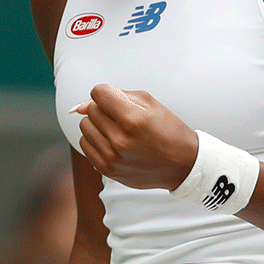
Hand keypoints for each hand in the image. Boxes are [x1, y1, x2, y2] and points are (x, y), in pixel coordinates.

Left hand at [72, 84, 198, 190]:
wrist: (182, 164)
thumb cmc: (168, 131)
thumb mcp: (149, 104)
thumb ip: (114, 96)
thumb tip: (81, 104)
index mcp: (133, 119)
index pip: (98, 93)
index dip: (107, 93)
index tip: (116, 99)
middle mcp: (120, 140)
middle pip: (91, 110)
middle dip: (104, 108)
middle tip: (123, 117)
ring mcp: (112, 157)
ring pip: (85, 126)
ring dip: (98, 124)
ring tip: (118, 130)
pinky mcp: (107, 169)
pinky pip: (85, 145)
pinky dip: (95, 140)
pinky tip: (112, 141)